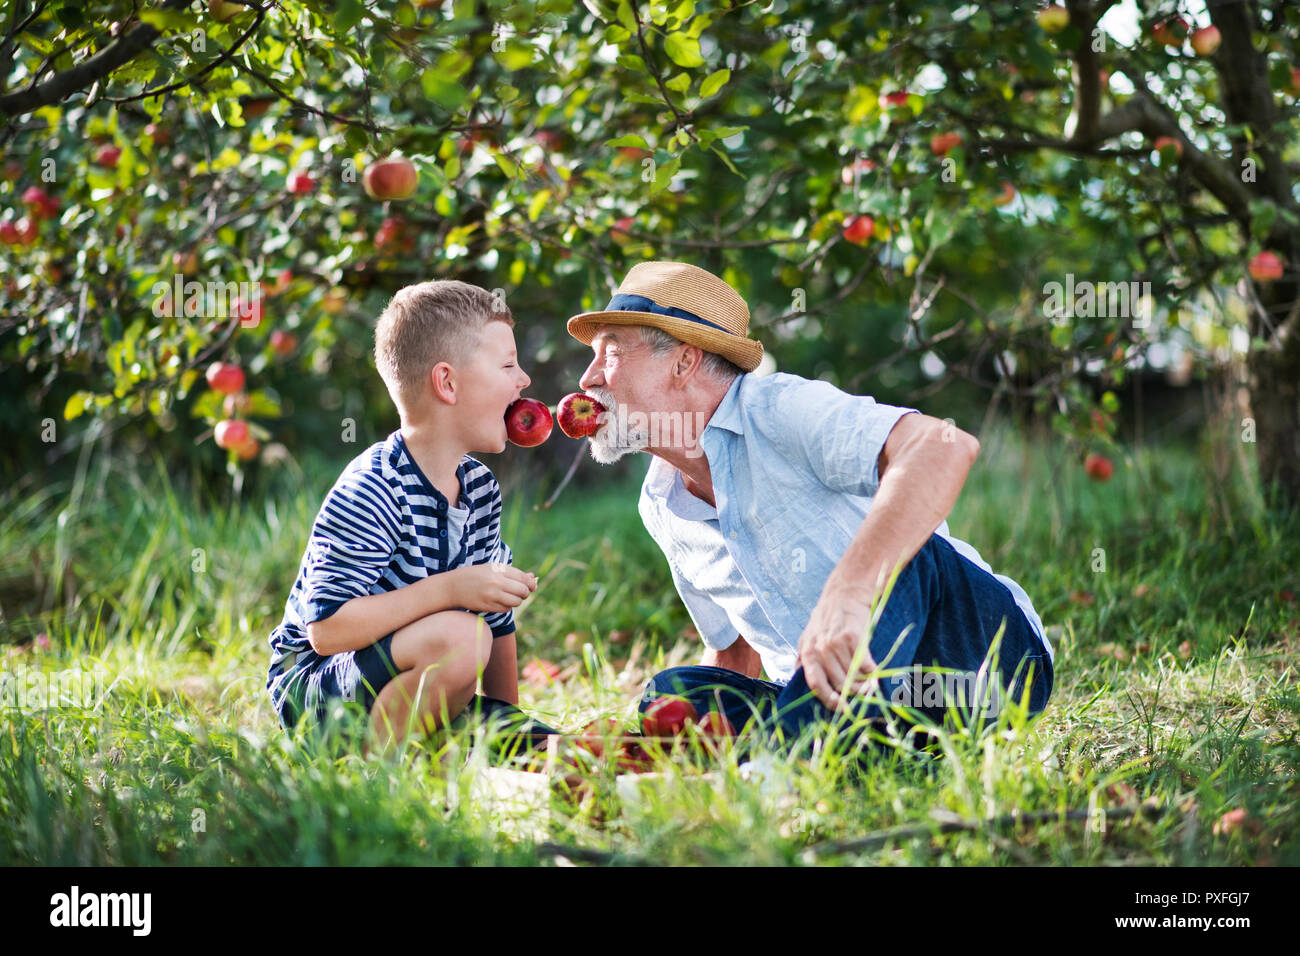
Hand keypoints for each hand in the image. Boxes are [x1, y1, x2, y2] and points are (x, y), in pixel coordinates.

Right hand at [447, 563, 537, 613]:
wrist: (454, 586)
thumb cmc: (476, 575)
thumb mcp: (493, 569)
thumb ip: (513, 573)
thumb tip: (534, 577)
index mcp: (498, 570)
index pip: (524, 578)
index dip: (531, 583)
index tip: (532, 586)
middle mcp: (496, 582)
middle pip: (522, 591)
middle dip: (524, 593)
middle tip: (520, 592)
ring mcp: (491, 595)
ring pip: (516, 602)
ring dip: (516, 601)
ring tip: (509, 596)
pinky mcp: (487, 606)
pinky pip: (506, 609)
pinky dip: (506, 607)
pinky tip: (499, 601)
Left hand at [796, 584, 879, 710]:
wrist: (843, 596)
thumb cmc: (826, 621)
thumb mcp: (807, 638)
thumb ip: (803, 660)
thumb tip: (797, 682)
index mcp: (807, 654)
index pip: (816, 685)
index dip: (829, 700)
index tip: (842, 709)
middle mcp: (820, 650)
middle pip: (839, 684)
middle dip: (852, 694)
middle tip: (862, 697)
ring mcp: (836, 644)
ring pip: (854, 675)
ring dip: (865, 684)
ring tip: (870, 685)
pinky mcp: (854, 638)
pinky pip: (866, 664)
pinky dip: (873, 673)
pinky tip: (874, 673)